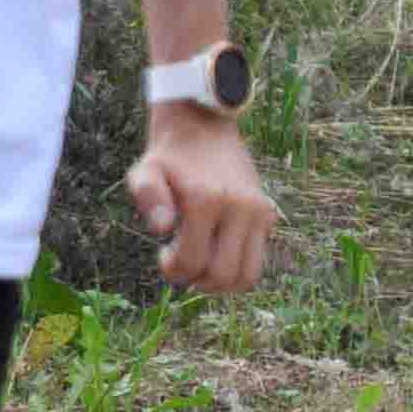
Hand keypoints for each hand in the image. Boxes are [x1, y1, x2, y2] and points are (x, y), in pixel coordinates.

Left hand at [125, 108, 279, 291]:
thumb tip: (161, 229)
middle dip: (197, 280)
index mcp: (206, 199)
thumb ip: (146, 197)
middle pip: (223, 275)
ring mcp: (258, 211)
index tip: (164, 254)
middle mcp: (239, 207)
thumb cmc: (168, 158)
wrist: (203, 128)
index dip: (174, 270)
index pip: (193, 262)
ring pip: (248, 276)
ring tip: (201, 266)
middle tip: (182, 263)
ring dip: (221, 284)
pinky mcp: (268, 214)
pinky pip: (257, 262)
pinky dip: (237, 270)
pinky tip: (216, 253)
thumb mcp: (144, 172)